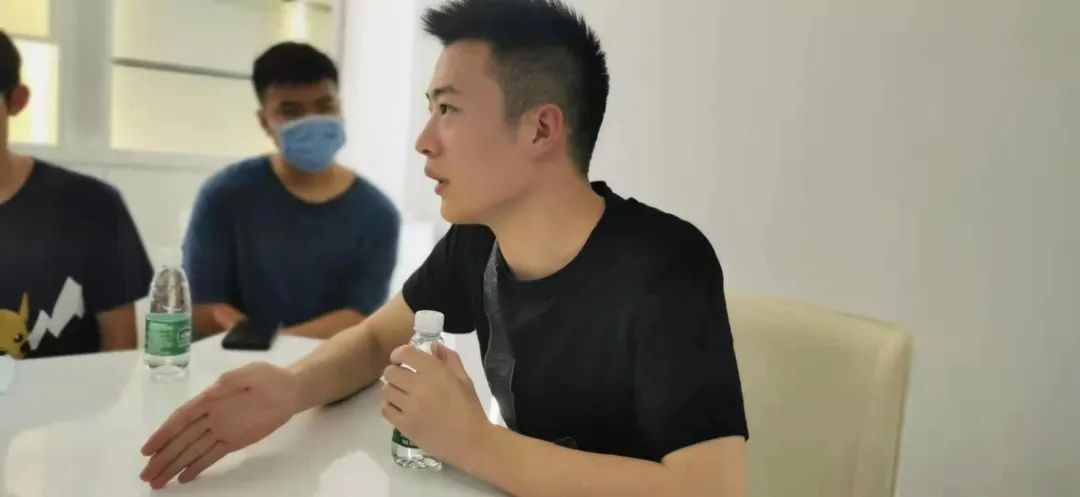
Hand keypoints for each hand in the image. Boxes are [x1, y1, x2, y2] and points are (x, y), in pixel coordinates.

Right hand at [139, 362, 302, 488]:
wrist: (290, 389)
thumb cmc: (269, 377)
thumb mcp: (250, 373)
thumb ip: (230, 382)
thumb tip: (210, 392)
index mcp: (210, 398)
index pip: (182, 418)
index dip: (163, 434)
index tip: (148, 449)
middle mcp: (211, 416)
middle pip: (182, 439)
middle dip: (163, 457)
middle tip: (146, 475)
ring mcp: (222, 430)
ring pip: (193, 450)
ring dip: (175, 466)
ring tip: (157, 482)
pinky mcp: (234, 441)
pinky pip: (212, 456)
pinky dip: (198, 467)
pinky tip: (183, 478)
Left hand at [382, 343, 492, 466]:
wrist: (471, 441)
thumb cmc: (470, 409)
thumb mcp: (464, 380)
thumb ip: (449, 359)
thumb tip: (433, 346)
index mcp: (436, 372)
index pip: (405, 353)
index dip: (399, 354)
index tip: (403, 360)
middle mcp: (419, 386)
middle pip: (390, 372)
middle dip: (394, 372)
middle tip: (402, 378)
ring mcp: (410, 407)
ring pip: (386, 390)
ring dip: (392, 390)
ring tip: (401, 394)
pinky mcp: (404, 425)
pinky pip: (385, 409)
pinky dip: (389, 406)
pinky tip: (399, 408)